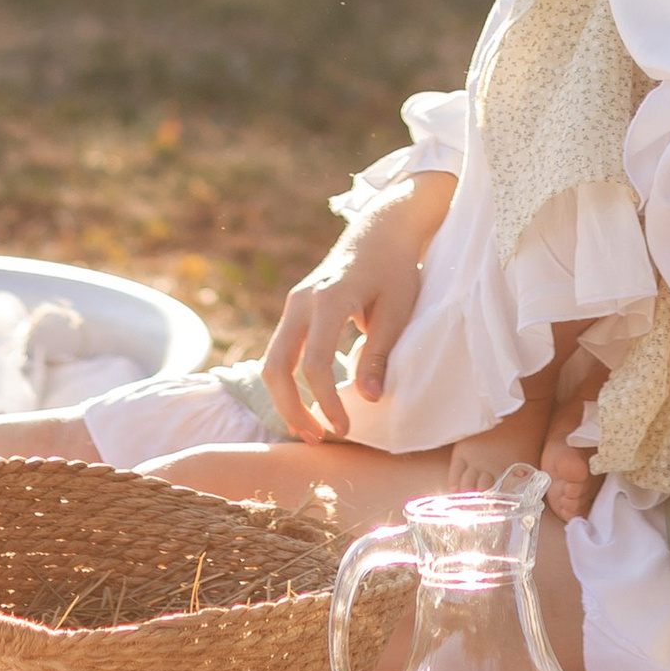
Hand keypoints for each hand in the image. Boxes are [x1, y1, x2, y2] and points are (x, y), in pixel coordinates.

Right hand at [259, 171, 454, 441]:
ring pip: (272, 360)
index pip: (315, 363)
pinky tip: (305, 403)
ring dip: (285, 399)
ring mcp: (294, 303)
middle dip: (291, 408)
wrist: (381, 231)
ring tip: (310, 429)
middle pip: (277, 366)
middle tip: (315, 439)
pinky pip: (281, 351)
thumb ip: (379, 353)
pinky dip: (288, 381)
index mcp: (328, 299)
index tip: (344, 428)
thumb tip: (368, 398)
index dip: (326, 402)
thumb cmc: (395, 270)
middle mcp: (301, 301)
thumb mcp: (397, 310)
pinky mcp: (295, 309)